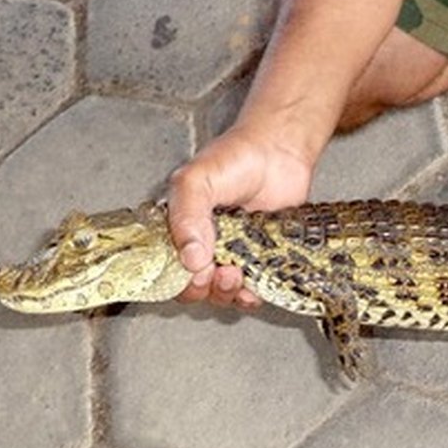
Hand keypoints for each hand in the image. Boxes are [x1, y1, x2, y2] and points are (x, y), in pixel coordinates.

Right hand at [167, 122, 313, 306]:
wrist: (279, 151)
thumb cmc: (235, 158)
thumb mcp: (196, 181)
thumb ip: (186, 216)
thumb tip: (191, 259)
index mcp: (181, 230)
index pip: (168, 269)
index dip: (178, 279)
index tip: (195, 272)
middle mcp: (205, 247)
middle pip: (195, 288)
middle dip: (205, 289)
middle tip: (219, 272)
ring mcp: (234, 255)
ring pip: (223, 294)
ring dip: (228, 293)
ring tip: (236, 273)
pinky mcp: (262, 261)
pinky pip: (254, 292)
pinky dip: (253, 296)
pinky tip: (255, 284)